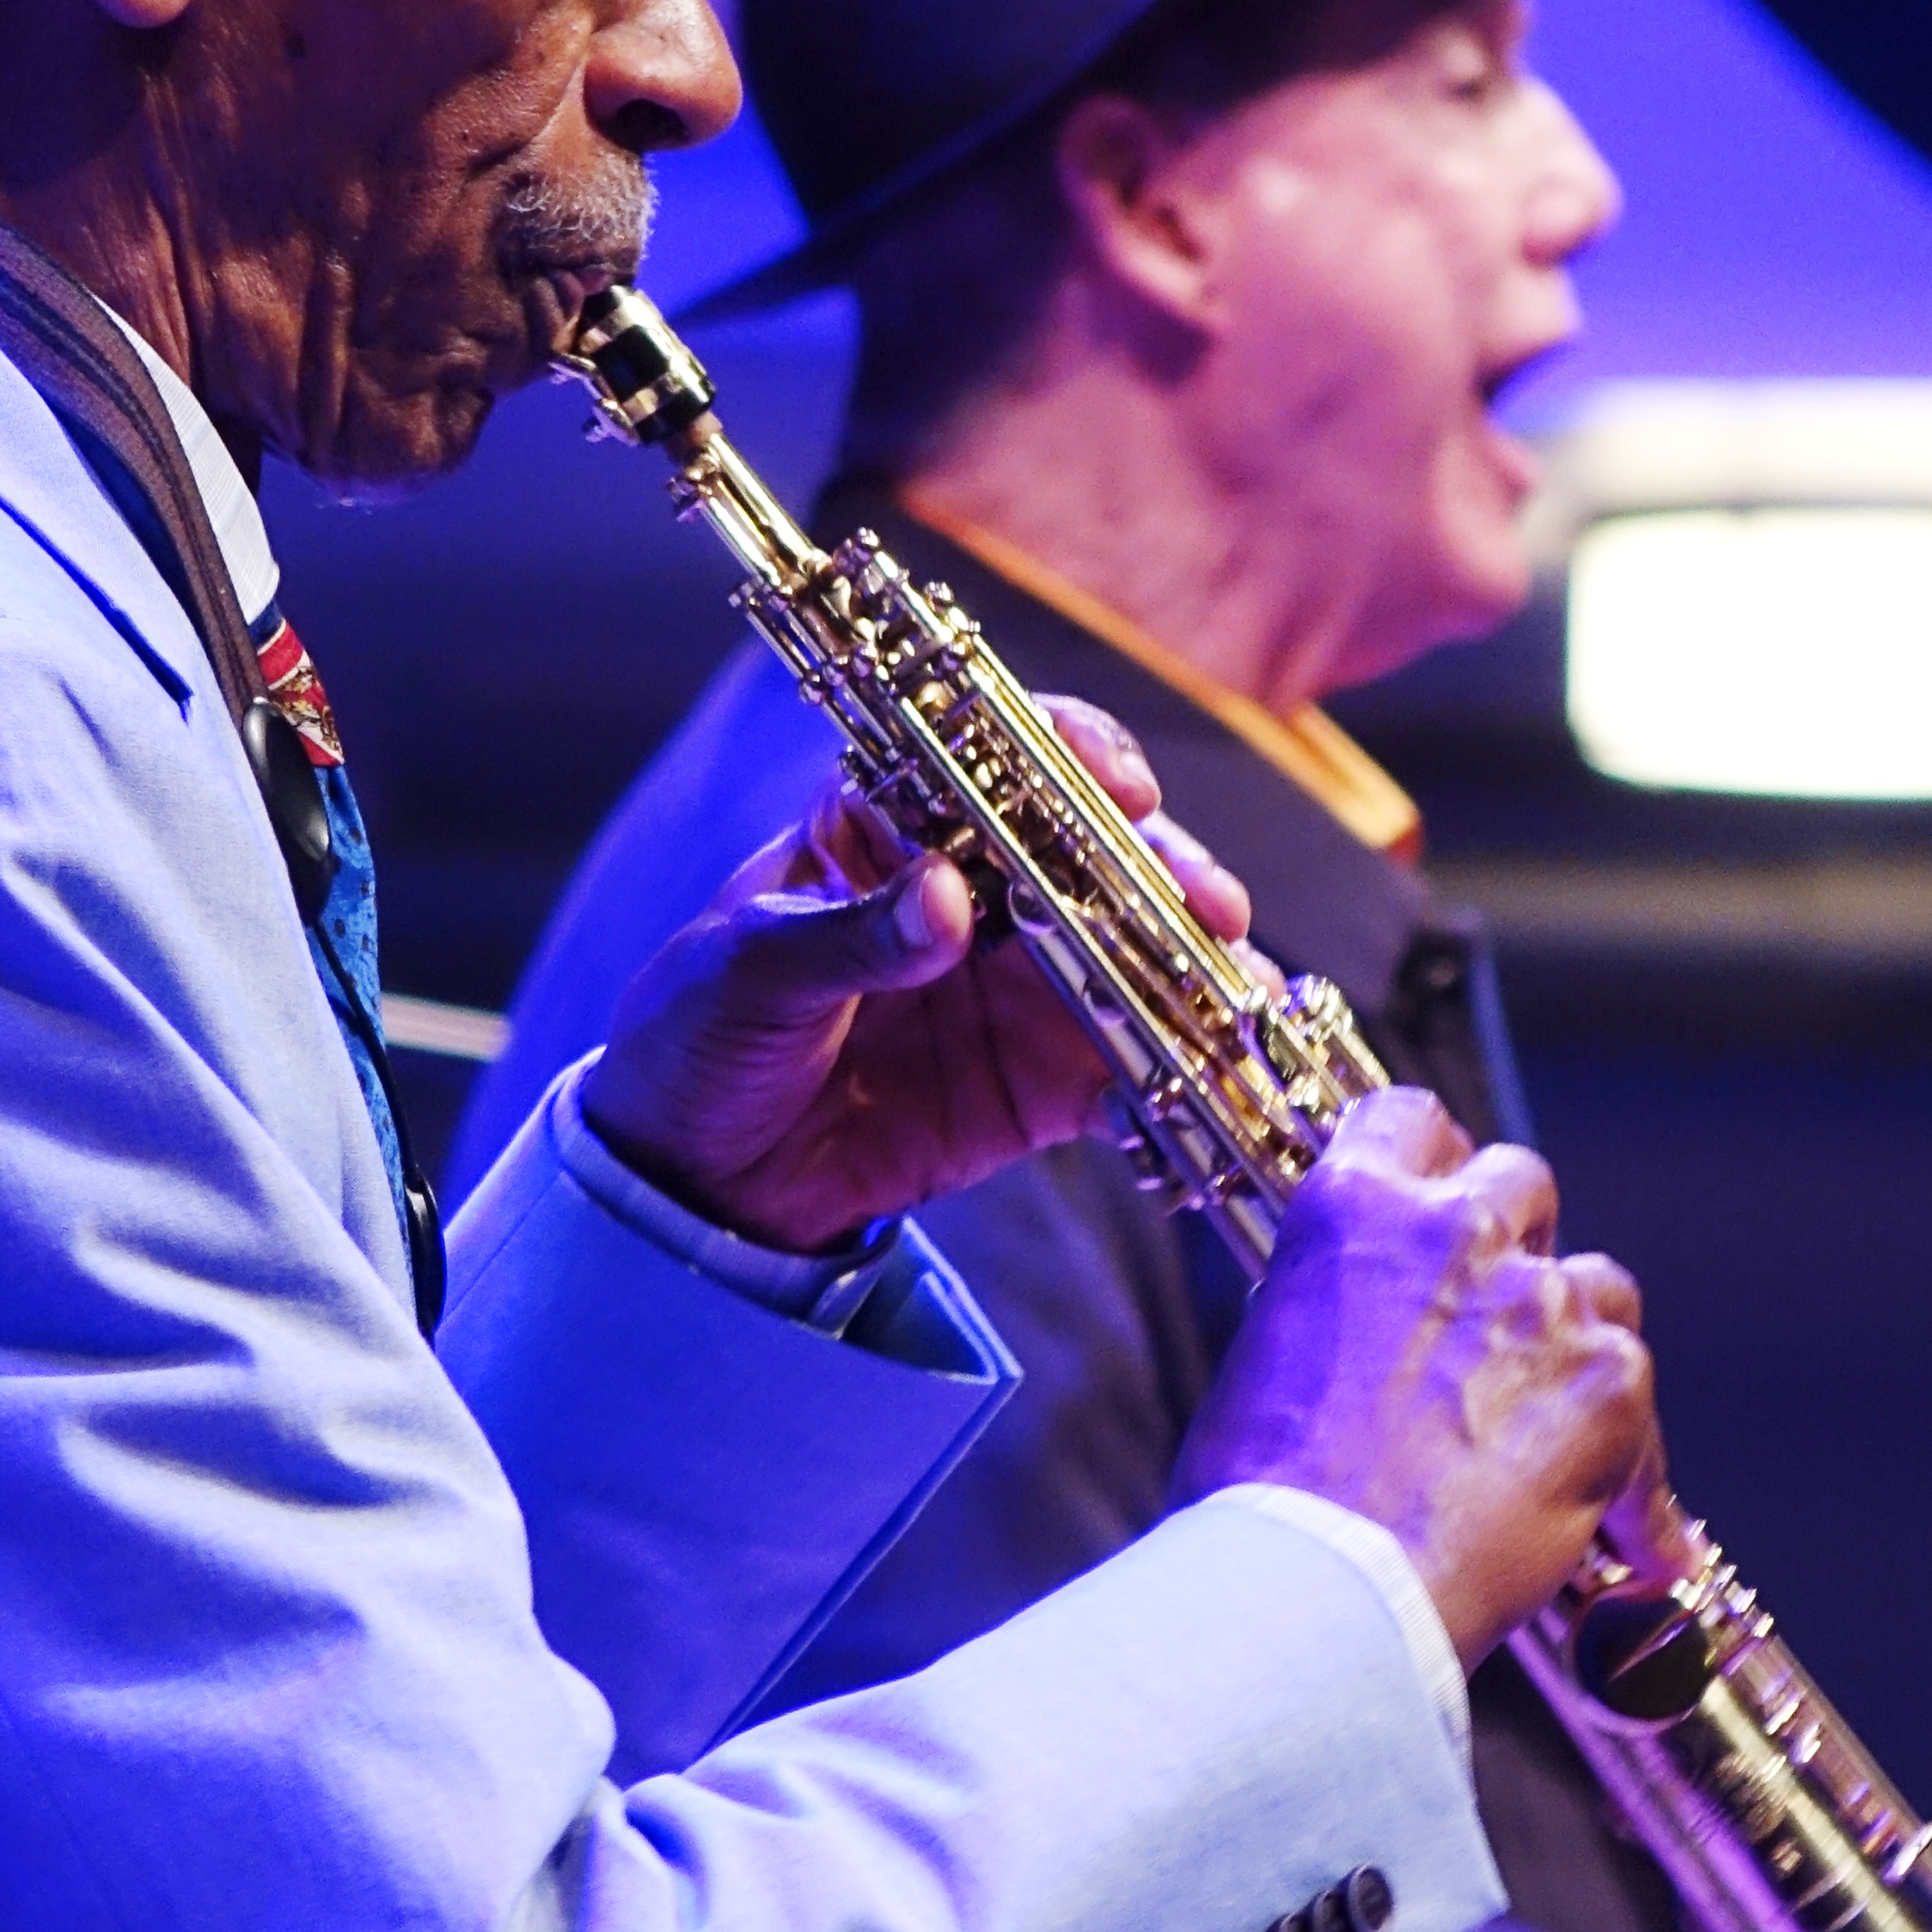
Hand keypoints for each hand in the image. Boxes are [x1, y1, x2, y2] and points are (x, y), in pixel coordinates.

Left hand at [584, 700, 1249, 1251]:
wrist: (690, 1179)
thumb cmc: (696, 1034)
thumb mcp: (749, 972)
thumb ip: (850, 939)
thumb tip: (949, 900)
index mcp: (897, 827)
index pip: (999, 758)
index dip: (1073, 753)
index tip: (1120, 784)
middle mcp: (979, 891)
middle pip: (1096, 854)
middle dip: (1165, 870)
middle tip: (1206, 904)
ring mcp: (1019, 986)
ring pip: (1134, 956)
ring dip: (1197, 968)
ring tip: (1241, 993)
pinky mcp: (1039, 1083)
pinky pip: (1125, 1070)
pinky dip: (1176, 1073)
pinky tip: (1212, 1078)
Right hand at [1175, 1083, 1658, 1658]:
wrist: (1319, 1592)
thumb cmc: (1265, 1504)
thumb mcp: (1269, 1359)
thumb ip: (1337, 1310)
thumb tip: (1363, 1334)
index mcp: (1352, 1211)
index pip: (1413, 1120)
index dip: (1435, 1164)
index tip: (1440, 1203)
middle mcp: (1453, 1233)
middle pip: (1522, 1182)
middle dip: (1518, 1245)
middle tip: (1496, 1327)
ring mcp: (1540, 1302)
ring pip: (1599, 1284)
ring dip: (1577, 1343)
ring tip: (1549, 1435)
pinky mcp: (1607, 1380)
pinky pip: (1641, 1403)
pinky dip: (1633, 1471)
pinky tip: (1620, 1539)